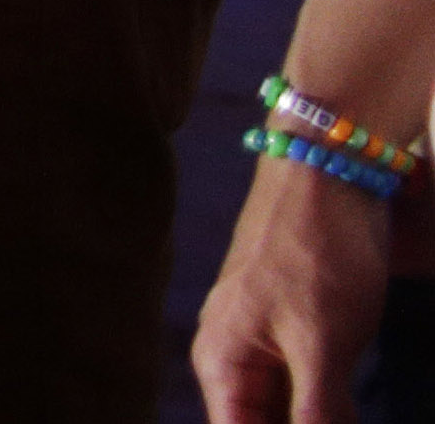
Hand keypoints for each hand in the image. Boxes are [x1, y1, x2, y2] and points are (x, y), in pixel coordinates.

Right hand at [192, 156, 390, 420]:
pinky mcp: (295, 328)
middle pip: (260, 422)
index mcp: (222, 362)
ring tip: (350, 412)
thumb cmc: (316, 253)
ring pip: (286, 408)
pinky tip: (351, 410)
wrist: (328, 175)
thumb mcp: (323, 345)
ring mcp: (263, 340)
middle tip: (344, 417)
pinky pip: (305, 385)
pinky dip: (328, 406)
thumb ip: (317, 412)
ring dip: (317, 420)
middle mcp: (232, 355)